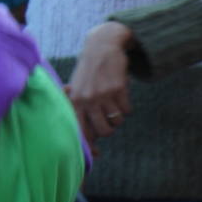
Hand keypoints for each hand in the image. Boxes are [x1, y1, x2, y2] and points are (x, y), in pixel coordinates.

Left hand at [67, 21, 133, 142]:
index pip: (80, 130)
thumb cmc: (89, 73)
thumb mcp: (77, 89)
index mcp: (74, 101)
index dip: (89, 146)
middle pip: (103, 131)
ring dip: (118, 118)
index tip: (97, 154)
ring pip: (117, 122)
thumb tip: (89, 138)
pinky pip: (127, 110)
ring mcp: (103, 95)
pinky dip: (127, 107)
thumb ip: (79, 110)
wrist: (101, 47)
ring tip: (114, 107)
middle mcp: (87, 100)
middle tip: (108, 122)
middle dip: (109, 130)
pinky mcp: (118, 89)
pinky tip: (121, 97)